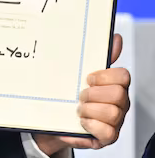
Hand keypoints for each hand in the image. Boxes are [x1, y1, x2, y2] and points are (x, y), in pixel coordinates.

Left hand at [34, 34, 130, 154]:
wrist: (52, 120)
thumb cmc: (68, 95)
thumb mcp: (78, 74)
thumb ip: (97, 57)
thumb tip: (114, 38)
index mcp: (113, 85)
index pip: (123, 76)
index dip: (104, 76)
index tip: (88, 78)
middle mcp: (118, 103)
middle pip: (118, 94)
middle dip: (94, 93)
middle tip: (81, 95)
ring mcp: (115, 121)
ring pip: (112, 113)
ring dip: (89, 110)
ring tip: (79, 109)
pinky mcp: (107, 137)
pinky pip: (107, 132)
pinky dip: (91, 125)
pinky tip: (82, 122)